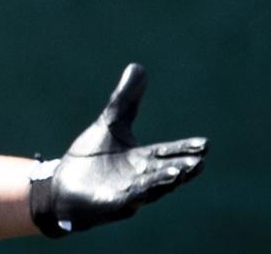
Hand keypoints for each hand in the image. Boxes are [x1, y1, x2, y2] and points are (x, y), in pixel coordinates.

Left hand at [29, 64, 207, 236]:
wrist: (64, 183)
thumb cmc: (91, 156)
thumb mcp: (110, 123)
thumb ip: (125, 99)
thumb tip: (138, 66)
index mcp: (143, 159)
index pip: (168, 152)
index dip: (186, 149)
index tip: (206, 144)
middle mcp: (140, 178)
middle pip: (166, 172)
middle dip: (183, 168)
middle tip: (200, 162)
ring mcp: (128, 193)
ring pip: (152, 188)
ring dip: (165, 182)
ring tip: (180, 173)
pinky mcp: (111, 204)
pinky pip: (128, 200)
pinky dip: (139, 195)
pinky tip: (147, 190)